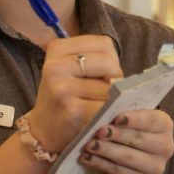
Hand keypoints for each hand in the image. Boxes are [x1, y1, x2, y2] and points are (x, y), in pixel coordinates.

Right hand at [30, 34, 123, 153]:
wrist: (45, 130)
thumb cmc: (66, 96)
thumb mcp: (74, 69)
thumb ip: (98, 62)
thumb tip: (127, 78)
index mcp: (58, 48)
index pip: (104, 44)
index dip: (111, 60)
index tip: (102, 74)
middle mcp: (56, 66)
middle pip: (109, 63)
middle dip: (115, 79)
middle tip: (104, 93)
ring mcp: (62, 88)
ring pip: (110, 87)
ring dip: (113, 99)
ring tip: (99, 106)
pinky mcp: (72, 110)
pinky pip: (106, 108)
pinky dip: (111, 114)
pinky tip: (102, 118)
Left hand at [80, 109, 173, 173]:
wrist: (137, 165)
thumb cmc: (131, 134)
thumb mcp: (131, 121)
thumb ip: (123, 115)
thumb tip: (106, 112)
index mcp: (164, 125)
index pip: (152, 120)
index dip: (134, 119)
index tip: (117, 118)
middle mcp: (164, 146)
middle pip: (139, 139)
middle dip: (117, 135)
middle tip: (99, 132)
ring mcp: (155, 166)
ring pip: (128, 157)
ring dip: (106, 150)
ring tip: (89, 145)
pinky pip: (118, 171)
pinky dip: (100, 163)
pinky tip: (88, 157)